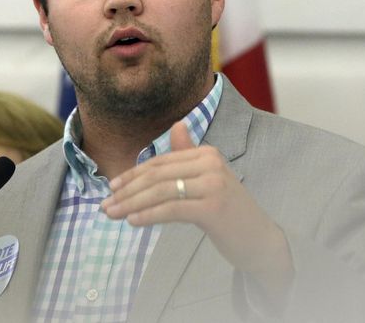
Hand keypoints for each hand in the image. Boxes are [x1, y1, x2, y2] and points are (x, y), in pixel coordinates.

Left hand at [100, 121, 293, 297]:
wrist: (259, 239)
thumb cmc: (229, 211)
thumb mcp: (208, 179)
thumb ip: (189, 154)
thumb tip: (177, 125)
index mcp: (207, 153)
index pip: (161, 162)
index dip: (133, 175)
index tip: (112, 188)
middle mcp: (211, 163)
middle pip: (158, 175)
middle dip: (127, 191)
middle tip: (105, 205)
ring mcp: (213, 184)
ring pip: (161, 191)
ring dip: (131, 204)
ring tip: (112, 214)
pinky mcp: (213, 207)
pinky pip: (171, 209)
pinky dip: (148, 215)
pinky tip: (133, 221)